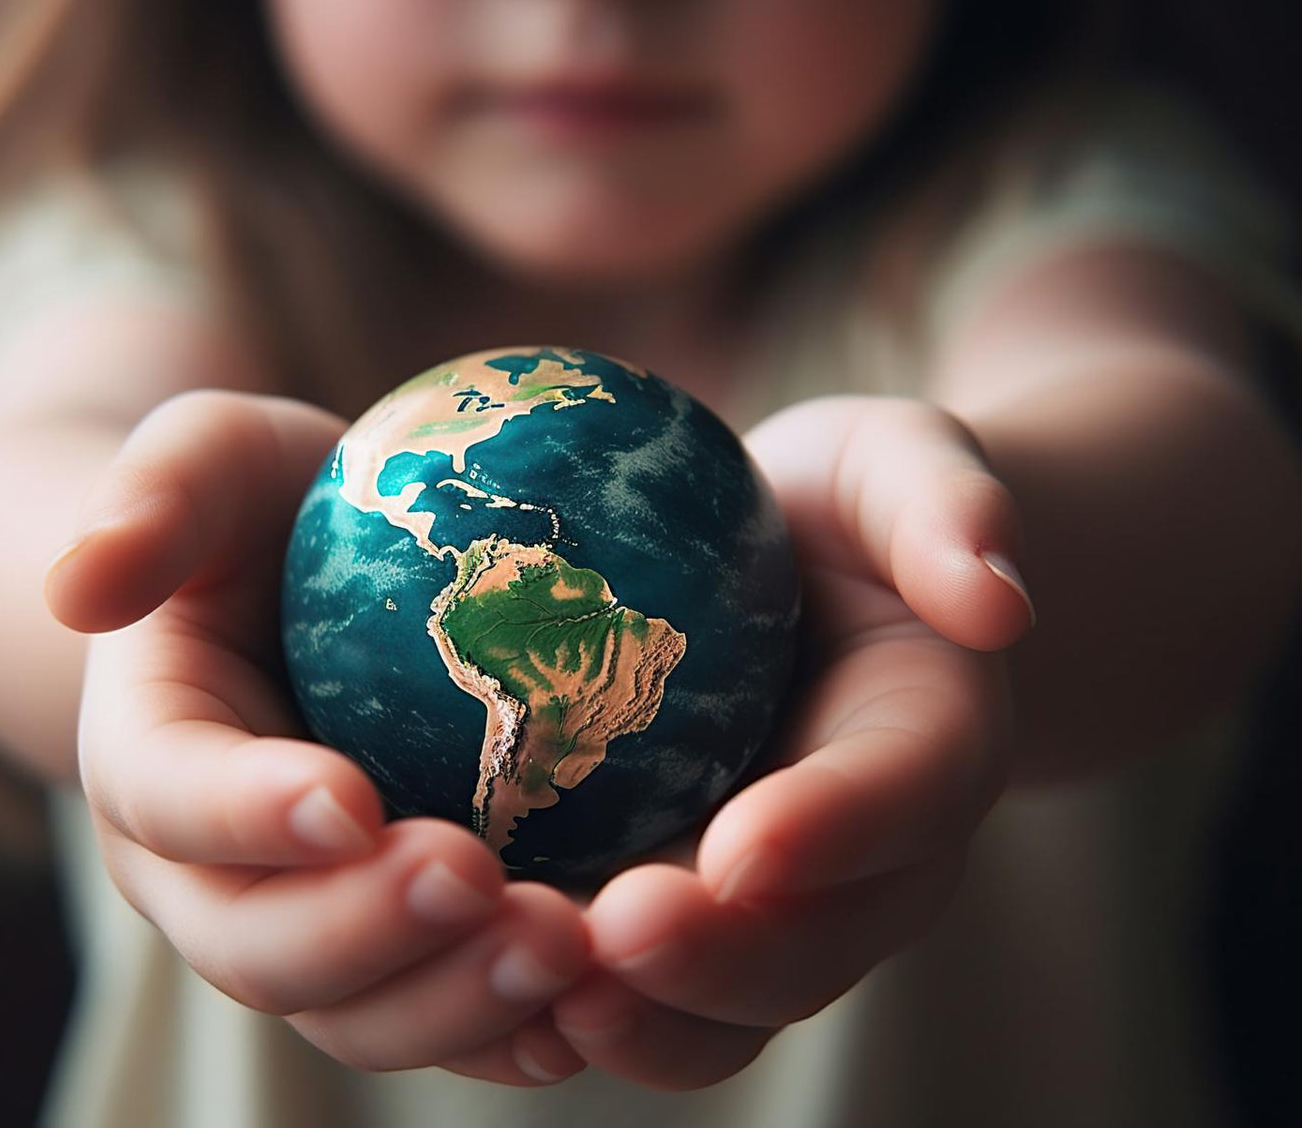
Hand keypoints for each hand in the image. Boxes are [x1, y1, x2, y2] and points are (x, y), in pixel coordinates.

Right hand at [45, 390, 590, 1084]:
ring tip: (566, 946)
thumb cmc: (269, 511)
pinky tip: (602, 996)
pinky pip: (446, 1018)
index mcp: (147, 756)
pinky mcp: (401, 948)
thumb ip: (156, 497)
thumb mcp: (215, 459)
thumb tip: (80, 584)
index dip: (247, 814)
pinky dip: (517, 1028)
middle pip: (260, 948)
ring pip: (357, 1014)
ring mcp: (308, 925)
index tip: (350, 799)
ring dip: (457, 999)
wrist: (318, 584)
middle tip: (487, 886)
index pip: (170, 798)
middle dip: (369, 935)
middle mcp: (213, 873)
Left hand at [542, 396, 1034, 1088]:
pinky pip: (650, 992)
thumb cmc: (846, 514)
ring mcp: (773, 905)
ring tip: (548, 994)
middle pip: (814, 944)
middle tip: (618, 930)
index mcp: (933, 745)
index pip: (902, 797)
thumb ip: (946, 509)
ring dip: (647, 1016)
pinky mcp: (688, 912)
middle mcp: (865, 860)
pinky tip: (489, 976)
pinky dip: (581, 1008)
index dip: (832, 832)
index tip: (741, 846)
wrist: (804, 581)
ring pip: (730, 1007)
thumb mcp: (899, 467)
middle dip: (722, 958)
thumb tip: (996, 600)